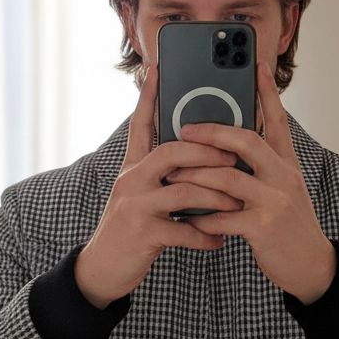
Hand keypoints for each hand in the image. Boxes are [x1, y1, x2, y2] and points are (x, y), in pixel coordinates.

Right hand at [74, 64, 244, 307]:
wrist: (102, 269)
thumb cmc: (131, 229)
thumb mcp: (141, 194)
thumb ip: (163, 175)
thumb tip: (197, 155)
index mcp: (134, 167)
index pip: (142, 124)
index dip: (150, 96)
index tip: (159, 68)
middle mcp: (132, 180)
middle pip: (171, 152)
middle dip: (207, 152)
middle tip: (233, 156)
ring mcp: (135, 206)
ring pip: (183, 190)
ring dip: (216, 196)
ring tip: (236, 204)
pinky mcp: (142, 234)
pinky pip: (183, 230)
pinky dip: (206, 235)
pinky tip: (220, 239)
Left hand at [163, 61, 336, 303]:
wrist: (312, 266)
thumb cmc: (289, 225)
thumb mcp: (284, 188)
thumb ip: (262, 167)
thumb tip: (229, 148)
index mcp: (286, 164)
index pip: (277, 120)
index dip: (266, 92)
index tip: (256, 65)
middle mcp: (283, 176)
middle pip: (247, 141)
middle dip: (212, 132)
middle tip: (184, 130)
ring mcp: (275, 201)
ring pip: (228, 178)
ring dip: (196, 176)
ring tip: (173, 176)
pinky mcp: (264, 227)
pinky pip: (224, 217)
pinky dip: (203, 217)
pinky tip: (190, 219)